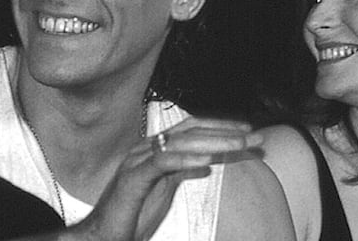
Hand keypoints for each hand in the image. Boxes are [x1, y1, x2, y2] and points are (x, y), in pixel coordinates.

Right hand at [67, 117, 263, 240]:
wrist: (103, 236)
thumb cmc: (132, 214)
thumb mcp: (165, 188)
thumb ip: (183, 170)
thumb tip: (208, 160)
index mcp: (154, 148)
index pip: (192, 129)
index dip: (221, 127)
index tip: (248, 132)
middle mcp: (145, 149)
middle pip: (190, 131)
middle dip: (225, 132)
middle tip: (254, 137)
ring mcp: (137, 161)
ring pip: (180, 143)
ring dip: (214, 142)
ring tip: (239, 145)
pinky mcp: (132, 179)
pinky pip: (161, 163)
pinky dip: (185, 159)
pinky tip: (207, 162)